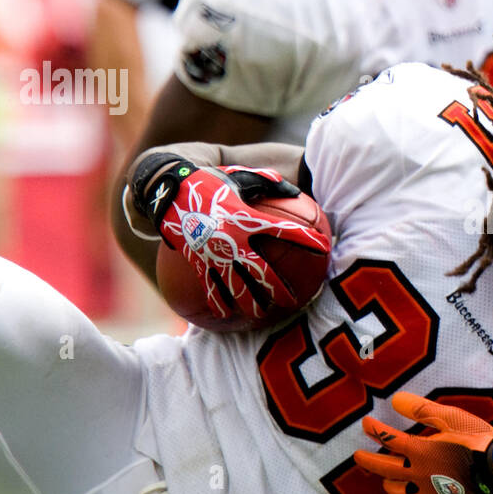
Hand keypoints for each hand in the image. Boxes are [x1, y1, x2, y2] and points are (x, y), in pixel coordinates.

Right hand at [130, 152, 323, 321]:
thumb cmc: (209, 181)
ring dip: (253, 304)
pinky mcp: (198, 263)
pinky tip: (227, 316)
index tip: (324, 246)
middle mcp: (233, 243)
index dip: (306, 238)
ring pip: (237, 289)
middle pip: (263, 274)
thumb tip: (294, 191)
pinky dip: (219, 304)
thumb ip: (268, 182)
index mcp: (246, 220)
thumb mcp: (241, 177)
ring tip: (264, 313)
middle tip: (296, 300)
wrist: (168, 191)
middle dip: (281, 289)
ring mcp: (215, 257)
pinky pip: (210, 289)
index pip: (284, 230)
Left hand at [354, 392, 492, 493]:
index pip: (389, 439)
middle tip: (358, 456)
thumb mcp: (450, 417)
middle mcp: (419, 476)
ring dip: (392, 487)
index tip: (366, 424)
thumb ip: (421, 409)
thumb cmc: (475, 439)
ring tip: (389, 482)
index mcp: (419, 452)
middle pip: (386, 470)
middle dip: (368, 461)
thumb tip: (395, 400)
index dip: (375, 430)